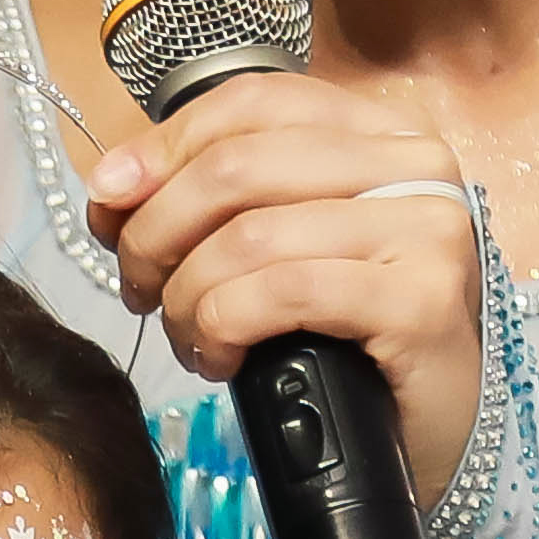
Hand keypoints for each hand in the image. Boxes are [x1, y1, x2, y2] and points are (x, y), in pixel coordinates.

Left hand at [82, 71, 484, 505]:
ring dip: (187, 295)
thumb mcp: (280, 248)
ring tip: (185, 337)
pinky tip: (221, 357)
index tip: (110, 202)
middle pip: (238, 164)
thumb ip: (210, 201)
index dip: (165, 146)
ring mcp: (426, 228)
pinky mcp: (421, 301)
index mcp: (380, 133)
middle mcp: (414, 165)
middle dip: (158, 230)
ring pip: (251, 235)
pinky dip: (226, 325)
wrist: (428, 436)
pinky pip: (284, 292)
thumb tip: (111, 187)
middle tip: (138, 289)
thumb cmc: (349, 341)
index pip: (253, 103)